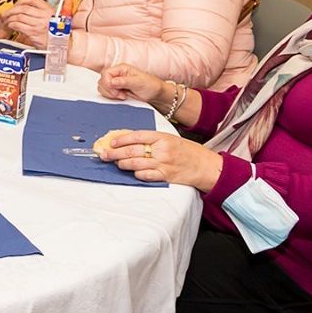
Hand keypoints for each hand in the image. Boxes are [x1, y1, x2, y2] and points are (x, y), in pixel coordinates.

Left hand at [0, 0, 52, 46]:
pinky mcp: (33, 33)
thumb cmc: (57, 34)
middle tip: (6, 14)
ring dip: (10, 18)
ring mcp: (38, 24)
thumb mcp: (52, 19)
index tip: (15, 4)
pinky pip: (18, 26)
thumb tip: (24, 10)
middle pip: (23, 8)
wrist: (62, 46)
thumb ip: (41, 13)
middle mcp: (44, 16)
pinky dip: (12, 24)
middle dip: (11, 10)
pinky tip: (10, 26)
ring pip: (19, 16)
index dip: (21, 1)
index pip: (32, 0)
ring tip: (7, 21)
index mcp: (49, 10)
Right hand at [97, 63, 164, 103]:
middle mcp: (117, 74)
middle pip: (102, 81)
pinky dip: (111, 96)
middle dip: (109, 90)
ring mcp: (115, 82)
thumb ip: (124, 81)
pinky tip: (121, 96)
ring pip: (102, 87)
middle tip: (120, 94)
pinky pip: (106, 92)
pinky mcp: (116, 89)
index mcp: (121, 68)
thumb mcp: (138, 82)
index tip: (116, 89)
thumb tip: (111, 82)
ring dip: (110, 94)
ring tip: (122, 95)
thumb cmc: (150, 85)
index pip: (105, 73)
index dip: (107, 83)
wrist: (155, 93)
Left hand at [102, 130, 223, 190]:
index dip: (121, 139)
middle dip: (115, 153)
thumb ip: (153, 140)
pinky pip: (145, 175)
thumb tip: (130, 142)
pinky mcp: (166, 176)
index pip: (137, 136)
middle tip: (104, 154)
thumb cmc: (189, 152)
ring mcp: (163, 163)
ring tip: (116, 163)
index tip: (111, 142)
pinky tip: (133, 173)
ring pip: (136, 163)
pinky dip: (137, 174)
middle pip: (132, 150)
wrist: (207, 166)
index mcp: (163, 137)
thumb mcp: (171, 140)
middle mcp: (162, 149)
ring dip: (123, 164)